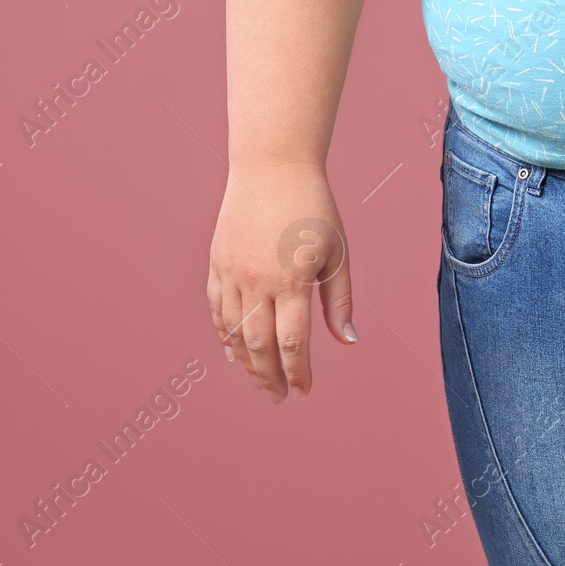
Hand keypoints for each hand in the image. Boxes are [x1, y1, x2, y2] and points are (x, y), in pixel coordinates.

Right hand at [206, 164, 356, 402]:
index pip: (292, 344)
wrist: (272, 168)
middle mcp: (257, 282)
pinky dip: (223, 335)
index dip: (298, 374)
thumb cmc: (313, 209)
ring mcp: (231, 273)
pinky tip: (233, 352)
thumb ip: (339, 301)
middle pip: (259, 346)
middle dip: (270, 377)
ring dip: (245, 362)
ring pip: (233, 332)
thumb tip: (348, 341)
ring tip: (259, 380)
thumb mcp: (337, 253)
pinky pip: (216, 310)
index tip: (303, 392)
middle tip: (279, 397)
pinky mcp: (216, 263)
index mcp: (291, 281)